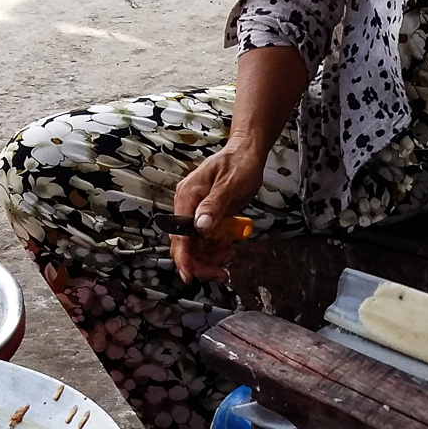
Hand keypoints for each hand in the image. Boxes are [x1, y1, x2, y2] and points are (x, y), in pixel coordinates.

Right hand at [169, 139, 264, 285]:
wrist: (247, 153)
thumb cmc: (238, 163)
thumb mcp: (230, 184)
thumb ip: (215, 206)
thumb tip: (200, 227)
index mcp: (187, 196)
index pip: (179, 233)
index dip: (183, 257)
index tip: (189, 275)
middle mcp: (188, 207)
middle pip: (186, 245)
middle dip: (202, 262)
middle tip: (221, 273)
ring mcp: (197, 213)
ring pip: (197, 247)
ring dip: (212, 257)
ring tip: (229, 254)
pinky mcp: (208, 218)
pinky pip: (208, 241)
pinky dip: (218, 248)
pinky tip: (229, 245)